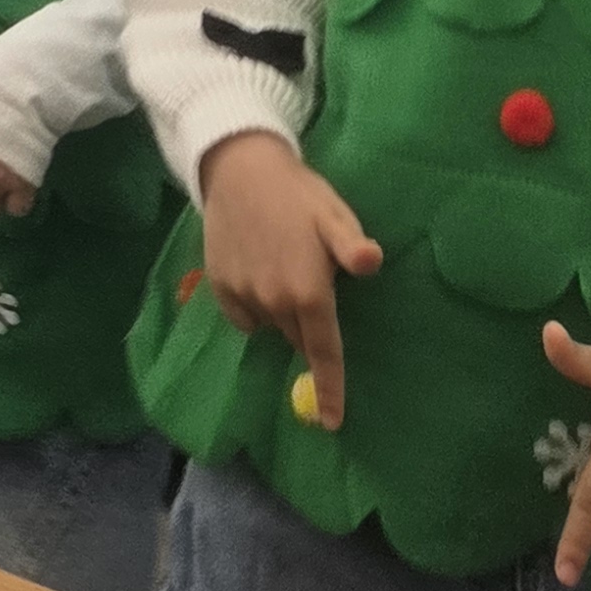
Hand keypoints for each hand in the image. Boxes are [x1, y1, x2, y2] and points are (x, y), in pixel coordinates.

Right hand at [197, 131, 384, 427]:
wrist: (237, 167)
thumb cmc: (297, 193)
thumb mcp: (333, 215)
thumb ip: (352, 247)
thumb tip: (371, 263)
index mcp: (309, 291)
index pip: (324, 353)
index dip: (330, 390)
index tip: (332, 423)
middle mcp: (273, 301)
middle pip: (298, 337)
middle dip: (309, 327)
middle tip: (313, 283)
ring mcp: (243, 295)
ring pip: (272, 325)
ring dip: (283, 311)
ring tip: (285, 267)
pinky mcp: (219, 286)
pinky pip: (244, 315)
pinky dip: (255, 305)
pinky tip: (258, 270)